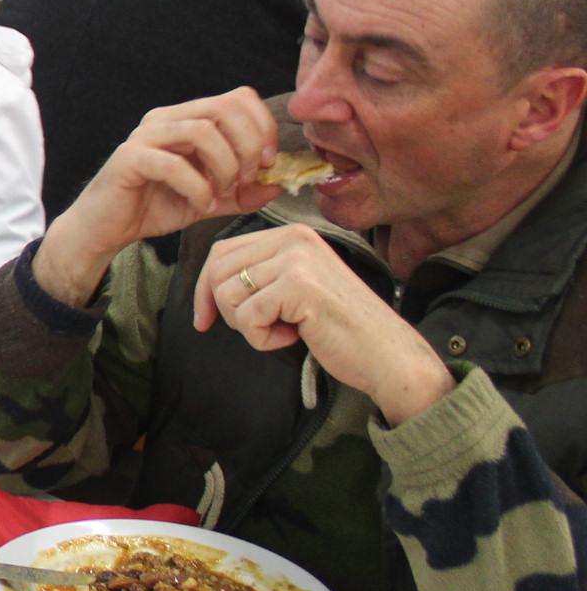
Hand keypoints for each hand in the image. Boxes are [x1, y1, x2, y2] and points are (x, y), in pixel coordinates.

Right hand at [34, 89, 279, 305]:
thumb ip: (243, 191)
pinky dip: (198, 188)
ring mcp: (145, 136)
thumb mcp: (211, 199)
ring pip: (202, 131)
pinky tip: (201, 205)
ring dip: (224, 166)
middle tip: (246, 179)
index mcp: (186, 118)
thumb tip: (279, 184)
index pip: (238, 98)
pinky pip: (174, 164)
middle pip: (225, 108)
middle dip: (248, 146)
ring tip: (221, 193)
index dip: (262, 127)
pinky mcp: (129, 158)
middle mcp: (166, 119)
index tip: (267, 163)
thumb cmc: (154, 207)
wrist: (106, 228)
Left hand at [194, 226, 455, 423]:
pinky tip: (294, 338)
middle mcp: (294, 238)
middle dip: (224, 310)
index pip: (222, 251)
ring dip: (247, 326)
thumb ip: (260, 274)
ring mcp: (297, 260)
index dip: (204, 288)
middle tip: (256, 329)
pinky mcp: (299, 286)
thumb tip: (204, 283)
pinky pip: (248, 317)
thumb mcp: (296, 287)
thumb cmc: (339, 328)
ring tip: (284, 330)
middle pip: (217, 271)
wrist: (388, 355)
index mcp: (292, 235)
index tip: (205, 320)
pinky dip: (262, 339)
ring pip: (228, 295)